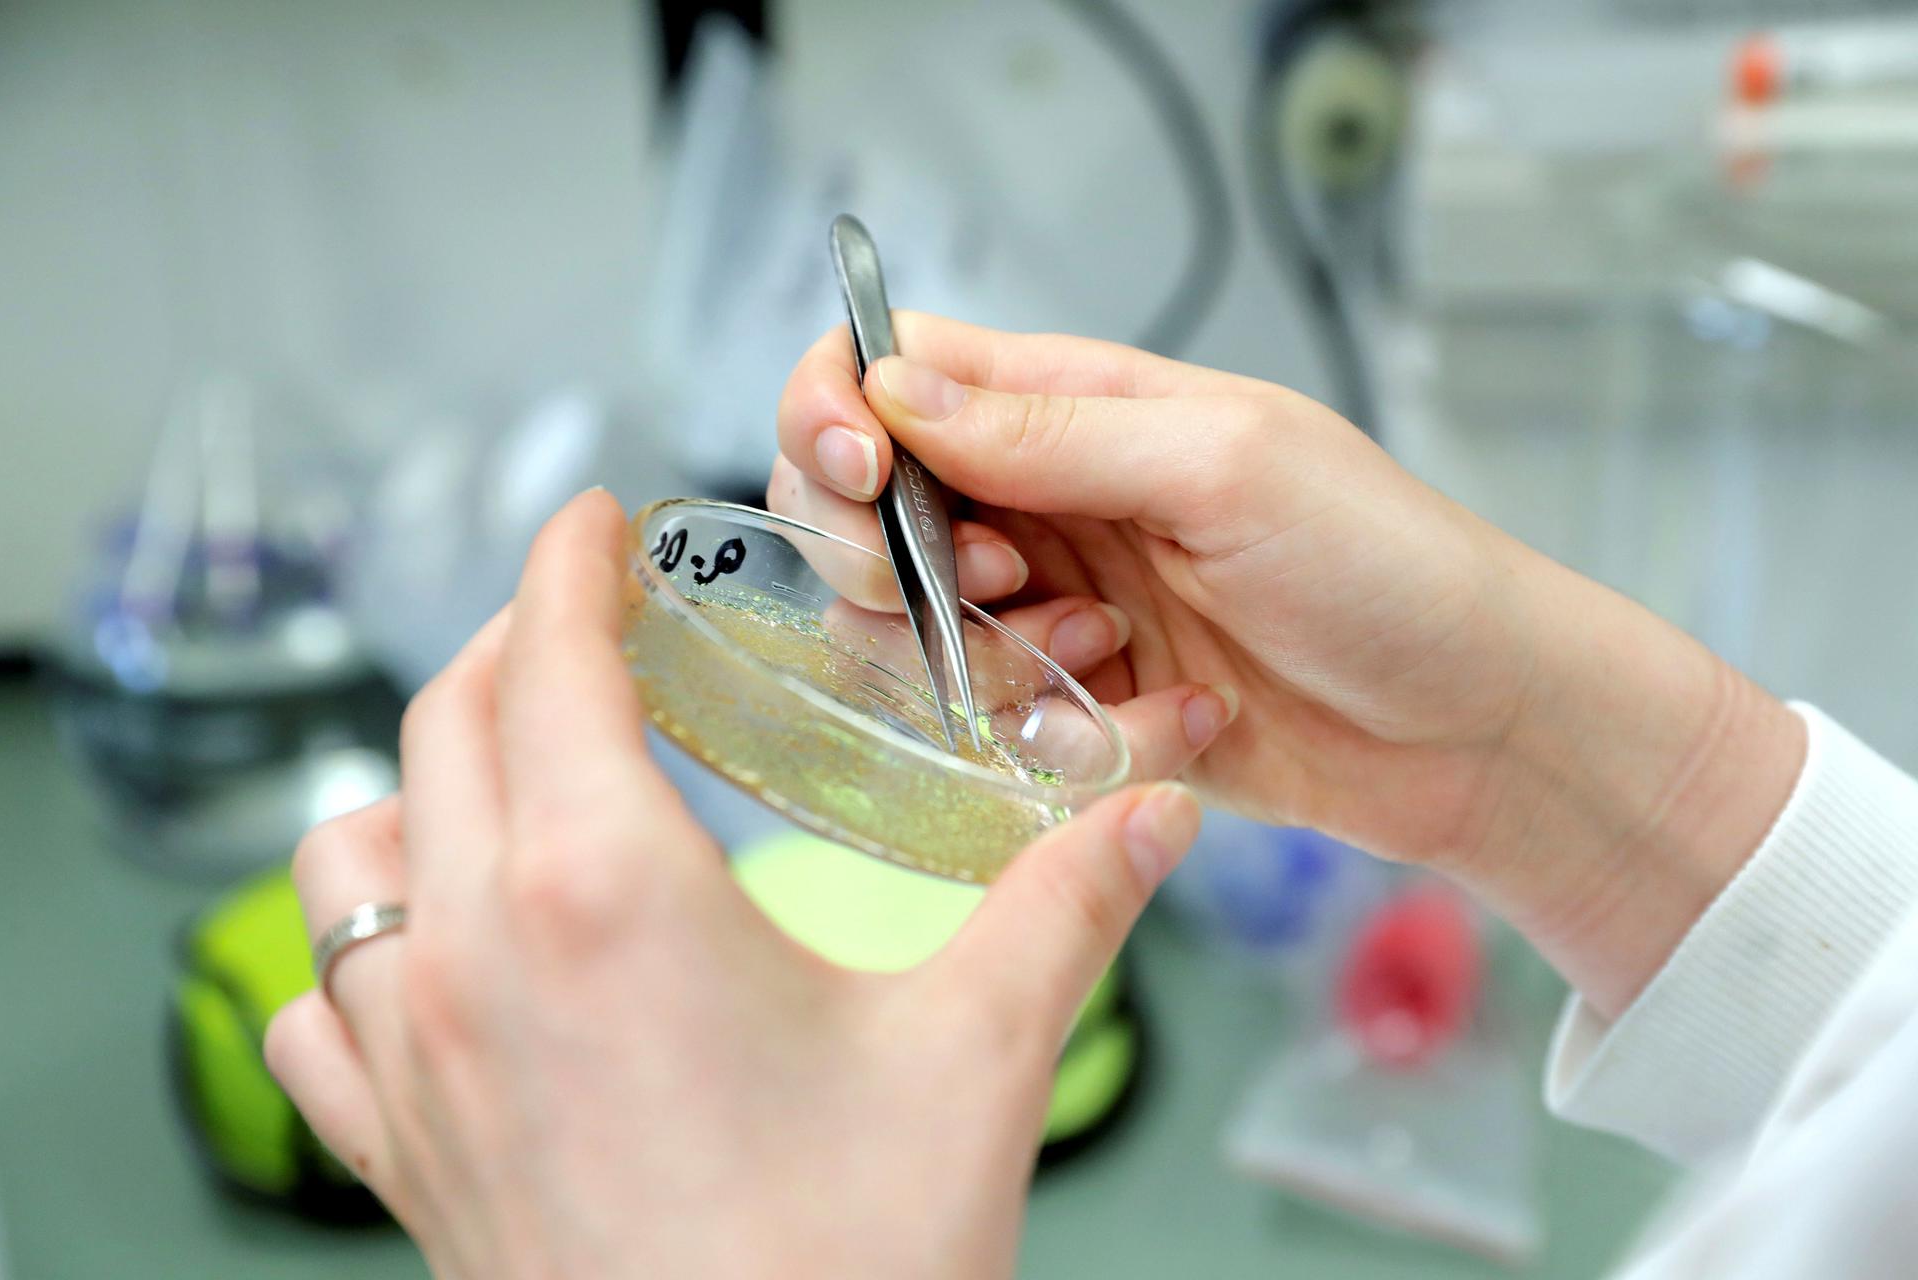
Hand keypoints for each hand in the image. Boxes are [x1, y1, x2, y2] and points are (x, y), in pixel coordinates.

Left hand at [265, 491, 1202, 1278]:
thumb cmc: (846, 1266)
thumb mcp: (979, 1058)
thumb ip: (1069, 903)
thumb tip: (1155, 810)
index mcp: (601, 892)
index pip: (548, 659)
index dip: (566, 564)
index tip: (592, 518)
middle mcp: (475, 954)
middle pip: (446, 727)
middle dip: (513, 647)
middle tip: (588, 624)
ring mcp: (415, 1059)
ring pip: (349, 851)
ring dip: (419, 780)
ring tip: (510, 771)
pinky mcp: (398, 1152)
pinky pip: (319, 1003)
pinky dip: (360, 938)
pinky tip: (431, 949)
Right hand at [774, 315, 1804, 1013]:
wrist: (1480, 726)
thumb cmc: (1388, 566)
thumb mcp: (1225, 467)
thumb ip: (1051, 434)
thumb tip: (893, 389)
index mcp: (1072, 407)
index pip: (886, 371)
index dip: (833, 415)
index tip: (862, 480)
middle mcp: (1046, 502)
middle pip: (864, 516)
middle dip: (898, 568)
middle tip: (1005, 588)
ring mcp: (1059, 610)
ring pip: (914, 640)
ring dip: (1000, 665)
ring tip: (1119, 654)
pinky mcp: (1084, 708)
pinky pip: (1006, 733)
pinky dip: (1082, 738)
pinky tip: (1184, 718)